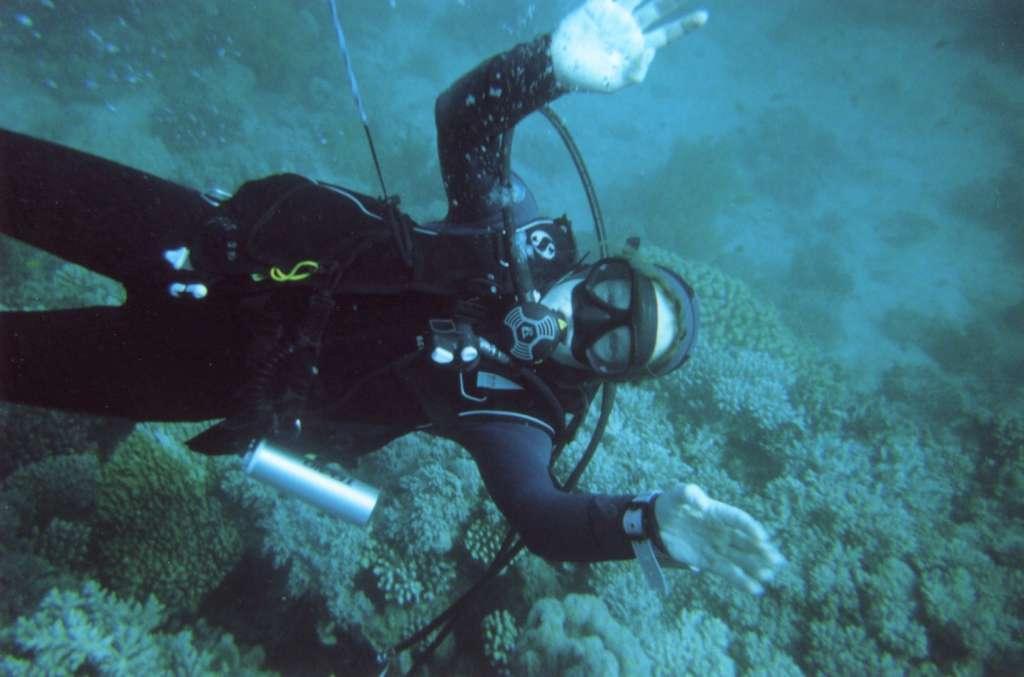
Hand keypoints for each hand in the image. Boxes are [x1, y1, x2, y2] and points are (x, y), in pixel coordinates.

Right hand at [551, 0, 707, 92]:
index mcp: (638, 46)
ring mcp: (616, 15)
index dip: (684, 25)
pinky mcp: (600, 5)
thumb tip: (649, 50)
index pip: (666, 34)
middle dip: (675, 0)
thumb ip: (635, 70)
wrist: (560, 66)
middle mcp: (631, 28)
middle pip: (659, 9)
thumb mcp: (615, 82)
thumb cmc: (589, 78)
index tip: (703, 16)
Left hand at [655, 484, 784, 594]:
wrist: (657, 523)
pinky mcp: (708, 562)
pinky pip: (727, 572)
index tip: (762, 538)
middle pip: (746, 542)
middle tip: (777, 561)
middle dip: (762, 551)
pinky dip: (741, 580)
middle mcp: (723, 531)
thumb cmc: (672, 504)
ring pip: (740, 559)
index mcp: (719, 513)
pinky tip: (755, 589)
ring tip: (768, 575)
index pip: (738, 520)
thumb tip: (702, 502)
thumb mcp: (679, 494)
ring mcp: (717, 548)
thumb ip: (690, 494)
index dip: (750, 528)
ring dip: (755, 567)